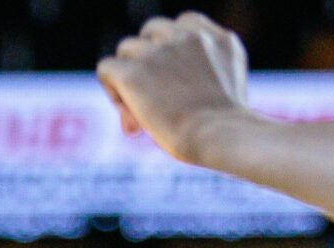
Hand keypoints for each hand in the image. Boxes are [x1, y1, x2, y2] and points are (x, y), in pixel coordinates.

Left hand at [97, 12, 252, 165]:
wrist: (221, 137)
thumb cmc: (225, 130)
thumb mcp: (226, 93)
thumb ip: (199, 81)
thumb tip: (153, 97)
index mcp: (217, 38)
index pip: (183, 26)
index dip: (172, 51)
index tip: (173, 81)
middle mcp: (188, 36)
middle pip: (152, 31)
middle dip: (148, 58)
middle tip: (154, 95)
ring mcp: (158, 52)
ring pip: (127, 48)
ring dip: (129, 74)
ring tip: (141, 110)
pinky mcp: (134, 73)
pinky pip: (107, 68)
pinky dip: (112, 89)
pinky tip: (129, 115)